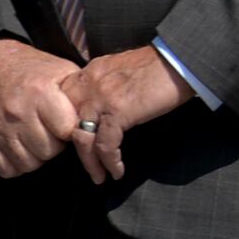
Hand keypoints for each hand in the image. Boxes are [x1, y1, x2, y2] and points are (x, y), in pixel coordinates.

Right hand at [0, 37, 84, 177]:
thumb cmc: (28, 67)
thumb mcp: (60, 70)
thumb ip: (79, 96)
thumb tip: (97, 122)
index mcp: (40, 94)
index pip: (69, 133)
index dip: (71, 130)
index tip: (66, 123)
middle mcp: (17, 113)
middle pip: (48, 151)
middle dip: (53, 144)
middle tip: (49, 130)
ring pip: (28, 163)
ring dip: (35, 156)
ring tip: (34, 139)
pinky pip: (6, 169)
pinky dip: (15, 164)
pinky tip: (19, 148)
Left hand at [62, 45, 193, 186]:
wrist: (177, 61)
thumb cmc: (154, 68)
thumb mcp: (116, 72)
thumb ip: (100, 86)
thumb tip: (96, 107)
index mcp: (86, 75)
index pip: (60, 104)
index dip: (62, 125)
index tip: (72, 143)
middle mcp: (87, 85)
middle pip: (64, 122)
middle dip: (70, 147)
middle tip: (83, 164)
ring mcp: (100, 98)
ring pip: (81, 137)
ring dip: (89, 162)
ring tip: (98, 177)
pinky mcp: (119, 112)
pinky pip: (106, 144)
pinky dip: (109, 161)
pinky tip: (117, 172)